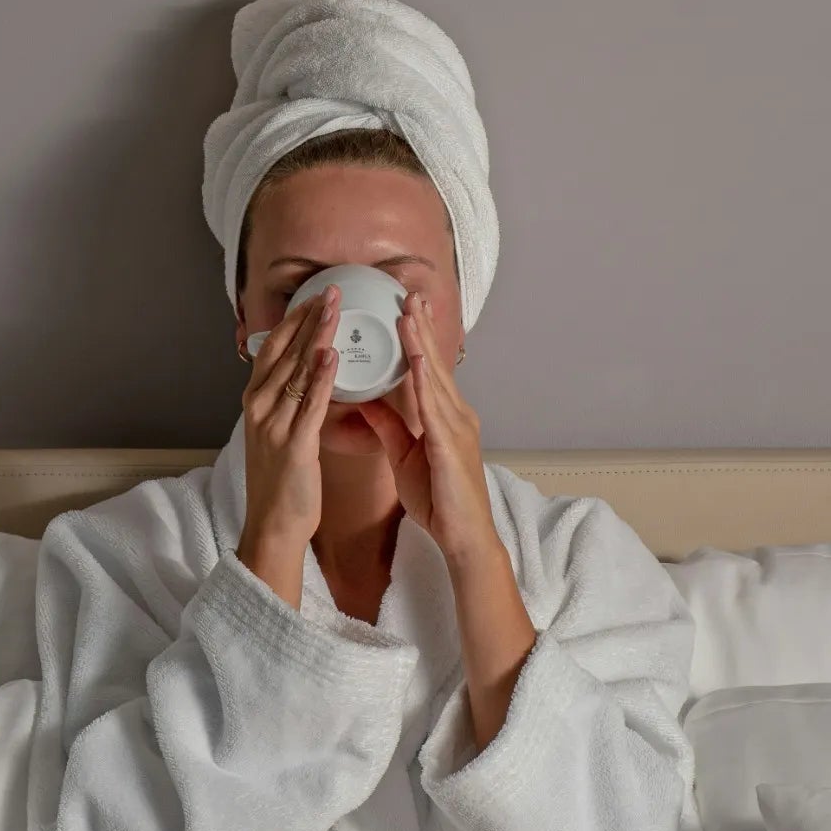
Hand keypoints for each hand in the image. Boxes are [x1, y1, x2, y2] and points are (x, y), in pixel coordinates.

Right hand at [237, 286, 340, 605]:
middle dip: (308, 318)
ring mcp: (274, 424)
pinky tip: (331, 355)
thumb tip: (303, 372)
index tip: (314, 296)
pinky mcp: (293, 445)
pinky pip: (309, 404)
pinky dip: (320, 377)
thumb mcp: (276, 431)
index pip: (274, 349)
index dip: (294, 320)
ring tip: (334, 308)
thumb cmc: (281, 481)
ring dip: (316, 336)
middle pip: (285, 352)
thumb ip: (287, 400)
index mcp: (256, 401)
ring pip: (297, 370)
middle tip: (330, 288)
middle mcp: (260, 406)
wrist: (273, 524)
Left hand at [356, 292, 502, 566]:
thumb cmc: (439, 500)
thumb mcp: (405, 455)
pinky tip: (415, 362)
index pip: (428, 369)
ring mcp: (457, 428)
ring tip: (408, 314)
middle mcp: (456, 415)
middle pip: (434, 364)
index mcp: (446, 417)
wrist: (463, 536)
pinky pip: (435, 408)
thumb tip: (367, 402)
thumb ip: (389, 426)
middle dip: (421, 328)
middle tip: (409, 294)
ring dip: (421, 344)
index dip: (417, 339)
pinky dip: (424, 382)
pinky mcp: (452, 446)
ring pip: (435, 378)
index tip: (405, 310)